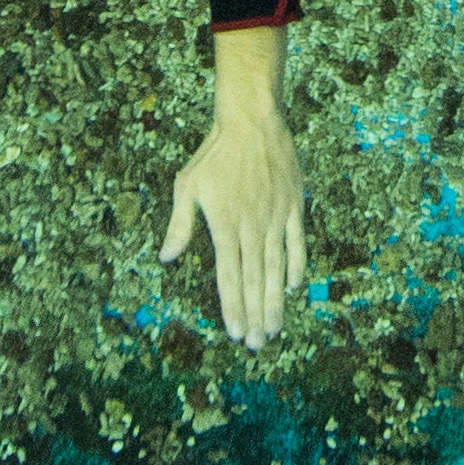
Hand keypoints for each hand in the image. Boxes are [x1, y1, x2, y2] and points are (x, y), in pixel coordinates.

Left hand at [160, 104, 306, 347]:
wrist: (252, 121)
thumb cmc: (215, 154)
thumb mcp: (187, 185)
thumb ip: (180, 225)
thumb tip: (166, 257)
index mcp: (224, 226)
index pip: (228, 277)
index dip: (232, 307)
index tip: (236, 333)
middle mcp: (252, 227)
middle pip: (254, 280)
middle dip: (255, 315)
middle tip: (258, 344)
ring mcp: (275, 218)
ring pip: (277, 268)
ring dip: (275, 301)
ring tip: (275, 327)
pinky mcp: (293, 206)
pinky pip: (297, 243)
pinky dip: (297, 266)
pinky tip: (294, 287)